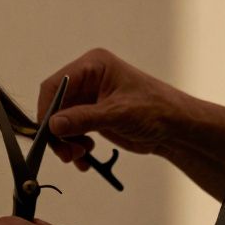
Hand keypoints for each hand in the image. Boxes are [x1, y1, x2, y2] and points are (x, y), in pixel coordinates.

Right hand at [38, 48, 183, 168]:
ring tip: (79, 156)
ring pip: (61, 121)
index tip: (47, 133)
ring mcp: (89, 98)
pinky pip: (71, 131)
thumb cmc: (158, 110)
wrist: (178, 129)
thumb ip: (83, 118)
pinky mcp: (92, 115)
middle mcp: (88, 79)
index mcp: (94, 66)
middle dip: (58, 132)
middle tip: (66, 153)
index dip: (47, 109)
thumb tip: (53, 125)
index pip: (55, 85)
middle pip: (55, 105)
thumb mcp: (118, 113)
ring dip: (66, 142)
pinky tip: (84, 158)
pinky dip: (74, 146)